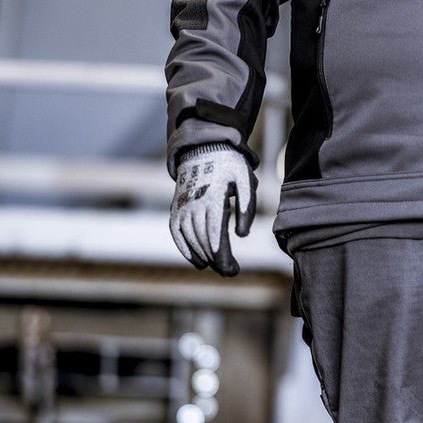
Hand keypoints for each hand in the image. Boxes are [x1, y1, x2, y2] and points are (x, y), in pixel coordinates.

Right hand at [169, 143, 256, 276]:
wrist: (203, 150)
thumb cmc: (230, 167)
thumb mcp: (245, 181)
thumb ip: (247, 207)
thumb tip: (242, 235)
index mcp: (213, 197)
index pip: (215, 234)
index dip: (222, 256)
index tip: (232, 270)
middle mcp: (194, 204)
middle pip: (203, 241)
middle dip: (217, 260)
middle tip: (231, 272)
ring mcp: (182, 206)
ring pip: (191, 239)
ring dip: (204, 257)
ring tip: (220, 268)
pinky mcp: (176, 208)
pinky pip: (177, 233)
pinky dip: (186, 249)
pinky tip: (199, 262)